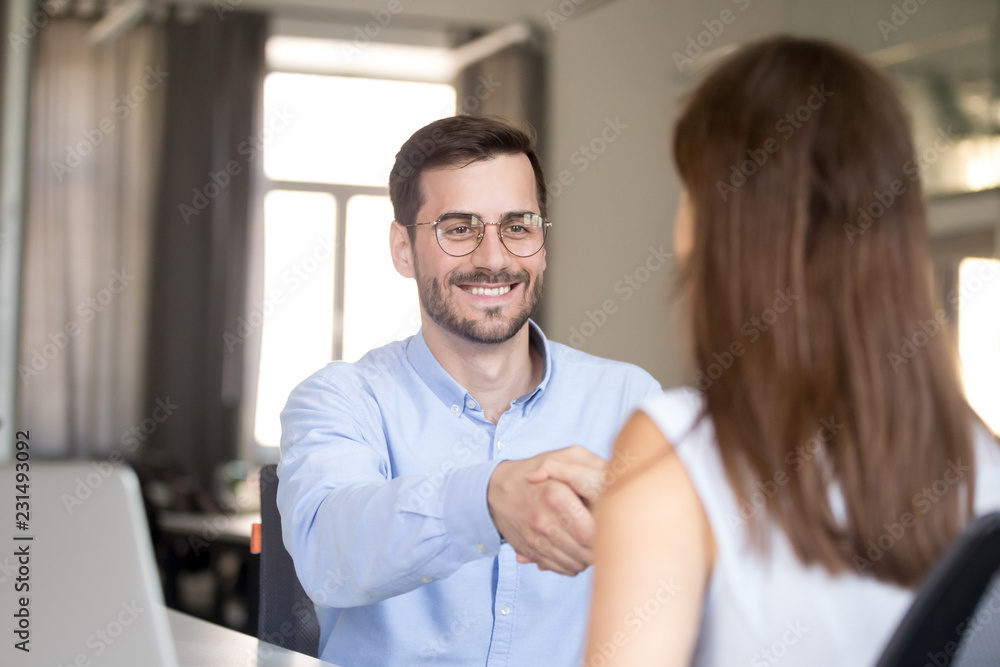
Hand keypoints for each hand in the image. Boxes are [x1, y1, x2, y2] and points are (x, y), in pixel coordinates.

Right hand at [487, 445, 607, 575]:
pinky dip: (575, 564)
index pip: (590, 532)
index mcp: (555, 495)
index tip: (612, 525)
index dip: (606, 533)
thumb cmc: (537, 471)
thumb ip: (593, 463)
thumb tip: (617, 477)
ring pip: (577, 565)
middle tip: (608, 536)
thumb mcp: (564, 456)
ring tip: (594, 542)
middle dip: (603, 548)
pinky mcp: (532, 553)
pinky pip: (563, 569)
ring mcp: (536, 541)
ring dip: (590, 557)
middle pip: (586, 553)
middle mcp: (544, 522)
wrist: (496, 491)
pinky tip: (578, 548)